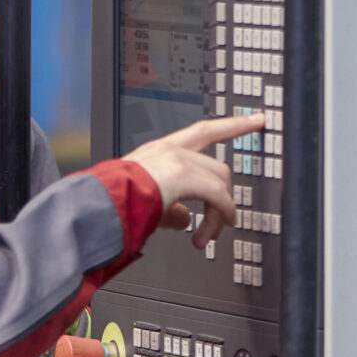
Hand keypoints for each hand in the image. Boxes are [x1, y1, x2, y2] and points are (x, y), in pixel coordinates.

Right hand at [121, 113, 257, 247]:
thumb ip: (171, 208)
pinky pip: (216, 194)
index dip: (232, 126)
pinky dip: (220, 212)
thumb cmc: (113, 204)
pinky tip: (213, 230)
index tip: (256, 120)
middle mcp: (170, 149)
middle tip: (223, 223)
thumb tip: (188, 220)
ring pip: (218, 181)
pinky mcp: (182, 174)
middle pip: (217, 166)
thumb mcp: (147, 202)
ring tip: (209, 236)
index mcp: (159, 151)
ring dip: (218, 213)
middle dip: (225, 197)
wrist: (100, 205)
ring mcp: (176, 159)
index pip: (203, 132)